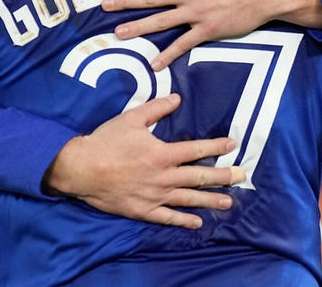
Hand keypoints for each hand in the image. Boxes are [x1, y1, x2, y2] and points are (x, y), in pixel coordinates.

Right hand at [45, 93, 244, 228]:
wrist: (81, 169)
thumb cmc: (106, 141)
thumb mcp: (131, 118)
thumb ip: (157, 108)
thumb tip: (177, 98)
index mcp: (162, 153)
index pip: (196, 150)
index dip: (216, 147)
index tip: (232, 145)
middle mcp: (163, 177)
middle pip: (199, 178)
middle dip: (222, 177)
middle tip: (241, 176)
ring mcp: (155, 196)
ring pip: (188, 200)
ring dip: (210, 201)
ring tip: (228, 202)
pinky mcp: (143, 210)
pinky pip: (167, 218)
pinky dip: (183, 220)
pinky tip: (197, 223)